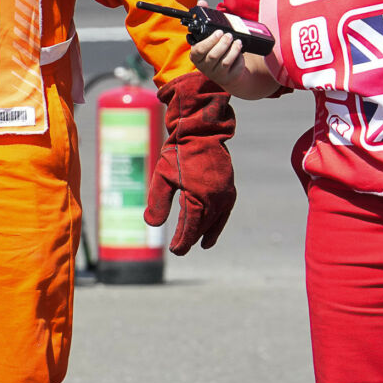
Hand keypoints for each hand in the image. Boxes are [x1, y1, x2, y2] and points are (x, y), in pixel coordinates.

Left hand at [143, 71, 236, 254]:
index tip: (176, 251)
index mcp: (199, 197)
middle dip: (191, 238)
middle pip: (203, 226)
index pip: (191, 227)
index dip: (183, 241)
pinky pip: (225, 212)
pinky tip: (212, 231)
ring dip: (206, 233)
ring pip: (216, 220)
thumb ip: (158, 202)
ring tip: (200, 245)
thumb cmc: (178, 152)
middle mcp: (216, 198)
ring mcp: (225, 194)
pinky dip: (219, 223)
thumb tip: (152, 225)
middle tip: (180, 248)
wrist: (200, 130)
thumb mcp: (161, 176)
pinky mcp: (229, 188)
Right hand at [187, 29, 253, 94]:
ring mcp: (215, 75)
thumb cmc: (217, 53)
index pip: (199, 50)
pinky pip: (234, 67)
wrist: (226, 71)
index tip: (219, 32)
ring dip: (233, 49)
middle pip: (213, 56)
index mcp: (195, 57)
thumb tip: (218, 28)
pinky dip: (239, 58)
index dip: (210, 40)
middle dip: (223, 43)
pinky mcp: (227, 78)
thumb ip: (210, 39)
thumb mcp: (210, 46)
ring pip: (225, 62)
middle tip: (229, 35)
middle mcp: (203, 68)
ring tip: (238, 42)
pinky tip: (239, 53)